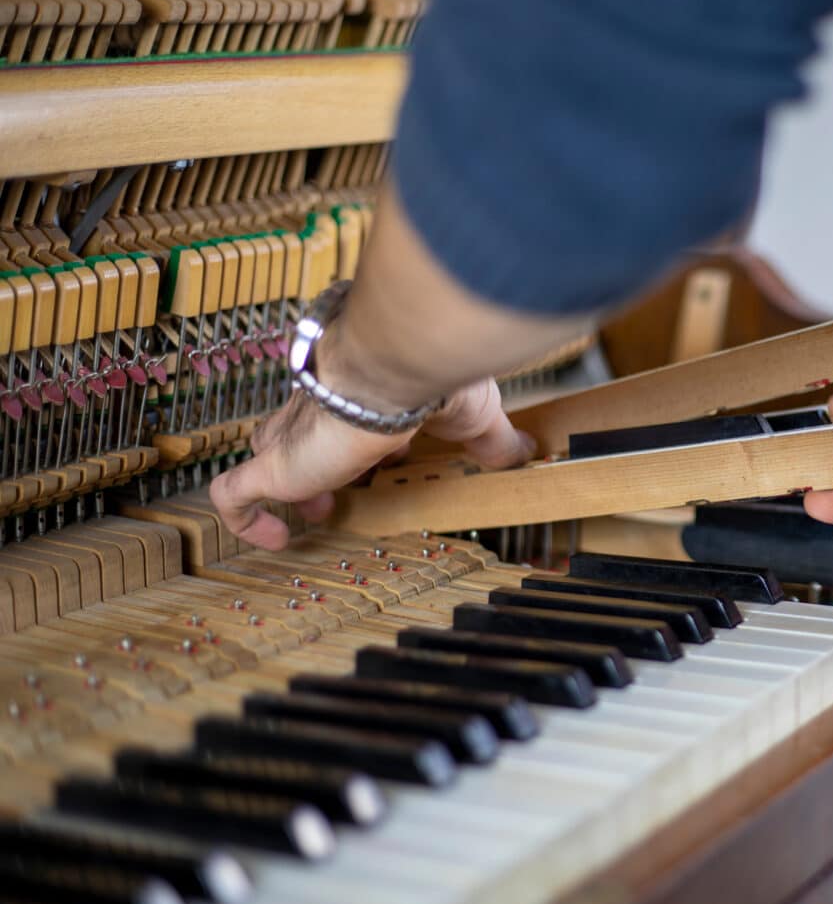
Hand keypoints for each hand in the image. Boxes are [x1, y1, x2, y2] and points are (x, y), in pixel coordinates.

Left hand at [210, 378, 534, 549]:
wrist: (396, 364)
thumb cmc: (432, 378)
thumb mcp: (477, 417)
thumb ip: (494, 439)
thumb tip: (527, 452)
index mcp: (364, 396)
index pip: (349, 412)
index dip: (360, 439)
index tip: (385, 462)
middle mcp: (322, 411)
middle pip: (297, 431)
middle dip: (313, 461)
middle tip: (333, 494)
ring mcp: (294, 439)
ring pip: (264, 456)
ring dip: (284, 488)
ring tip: (311, 516)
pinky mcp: (277, 465)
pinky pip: (234, 495)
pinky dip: (245, 519)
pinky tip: (274, 539)